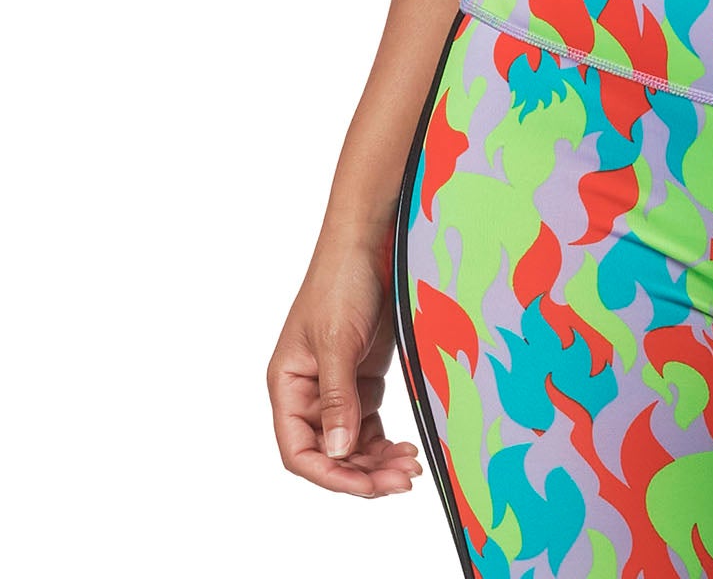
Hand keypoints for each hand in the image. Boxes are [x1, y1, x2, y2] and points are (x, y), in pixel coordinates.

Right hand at [267, 230, 423, 498]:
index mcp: (288, 385)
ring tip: (410, 469)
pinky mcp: (362, 375)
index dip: (330, 474)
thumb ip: (337, 398)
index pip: (299, 450)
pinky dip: (385, 440)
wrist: (370, 241)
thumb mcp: (336, 341)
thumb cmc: (340, 281)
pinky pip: (369, 422)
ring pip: (352, 442)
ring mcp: (337, 384)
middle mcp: (308, 391)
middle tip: (402, 481)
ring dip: (378, 461)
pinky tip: (406, 449)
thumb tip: (337, 452)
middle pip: (329, 452)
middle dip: (362, 472)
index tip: (365, 486)